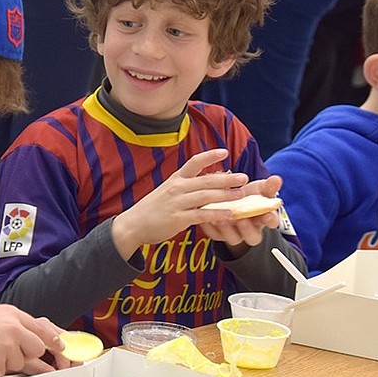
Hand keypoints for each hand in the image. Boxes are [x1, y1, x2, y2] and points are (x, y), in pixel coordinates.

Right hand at [0, 304, 69, 376]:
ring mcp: (7, 347)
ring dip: (6, 363)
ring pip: (20, 363)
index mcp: (12, 315)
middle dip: (27, 355)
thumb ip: (12, 325)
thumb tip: (27, 337)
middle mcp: (13, 329)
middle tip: (10, 354)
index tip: (62, 347)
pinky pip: (4, 372)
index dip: (54, 340)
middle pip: (37, 348)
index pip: (43, 327)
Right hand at [110, 148, 248, 258]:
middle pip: (205, 180)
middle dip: (227, 179)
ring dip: (225, 195)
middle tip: (244, 177)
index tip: (224, 151)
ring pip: (205, 196)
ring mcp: (177, 203)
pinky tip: (229, 214)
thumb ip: (188, 186)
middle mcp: (177, 188)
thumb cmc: (153, 209)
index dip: (209, 156)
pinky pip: (201, 215)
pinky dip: (216, 214)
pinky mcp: (177, 218)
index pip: (194, 162)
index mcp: (175, 179)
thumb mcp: (168, 192)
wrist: (133, 225)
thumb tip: (212, 179)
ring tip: (241, 195)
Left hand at [200, 174, 284, 253]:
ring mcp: (235, 235)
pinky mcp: (219, 235)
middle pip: (252, 237)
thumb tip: (276, 179)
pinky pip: (214, 235)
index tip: (267, 214)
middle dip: (247, 229)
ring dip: (227, 229)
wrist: (234, 203)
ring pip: (233, 238)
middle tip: (241, 219)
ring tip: (221, 219)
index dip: (270, 219)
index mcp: (264, 219)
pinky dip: (210, 228)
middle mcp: (251, 231)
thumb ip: (268, 186)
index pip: (271, 222)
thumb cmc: (250, 197)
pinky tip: (206, 219)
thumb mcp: (260, 190)